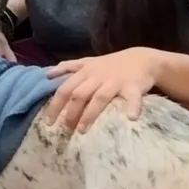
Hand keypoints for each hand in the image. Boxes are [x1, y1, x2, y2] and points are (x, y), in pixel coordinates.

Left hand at [43, 47, 160, 132]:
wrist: (142, 59)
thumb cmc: (111, 64)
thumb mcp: (87, 62)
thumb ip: (68, 67)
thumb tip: (46, 75)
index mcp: (85, 71)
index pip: (65, 88)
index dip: (55, 105)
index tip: (47, 122)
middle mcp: (97, 76)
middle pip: (78, 94)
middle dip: (69, 112)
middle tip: (64, 128)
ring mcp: (115, 81)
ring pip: (99, 97)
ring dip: (90, 114)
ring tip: (82, 130)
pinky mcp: (133, 86)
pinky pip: (133, 97)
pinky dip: (133, 107)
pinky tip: (131, 117)